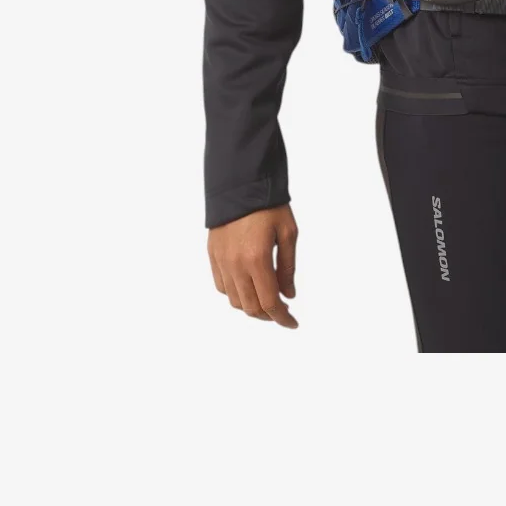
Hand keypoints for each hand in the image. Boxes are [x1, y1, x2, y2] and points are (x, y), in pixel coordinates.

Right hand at [208, 204, 298, 327]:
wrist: (240, 181)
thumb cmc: (268, 204)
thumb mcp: (288, 232)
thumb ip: (287, 268)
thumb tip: (288, 295)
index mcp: (257, 259)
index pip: (269, 303)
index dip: (282, 318)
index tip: (293, 323)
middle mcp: (235, 265)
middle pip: (250, 307)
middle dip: (268, 315)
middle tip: (282, 312)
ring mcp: (221, 261)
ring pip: (234, 301)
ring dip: (251, 307)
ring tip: (266, 300)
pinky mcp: (213, 255)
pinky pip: (222, 286)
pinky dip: (235, 294)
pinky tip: (248, 287)